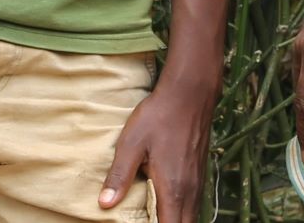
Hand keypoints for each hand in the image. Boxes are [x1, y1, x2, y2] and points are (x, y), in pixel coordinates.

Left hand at [100, 77, 215, 218]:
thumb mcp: (131, 144)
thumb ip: (119, 176)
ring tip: (154, 217)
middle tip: (146, 222)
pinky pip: (193, 203)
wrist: (189, 94)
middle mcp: (190, 191)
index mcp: (173, 188)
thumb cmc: (158, 117)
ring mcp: (197, 182)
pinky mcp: (199, 173)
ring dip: (175, 220)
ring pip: (190, 215)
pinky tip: (167, 204)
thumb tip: (104, 204)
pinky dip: (181, 211)